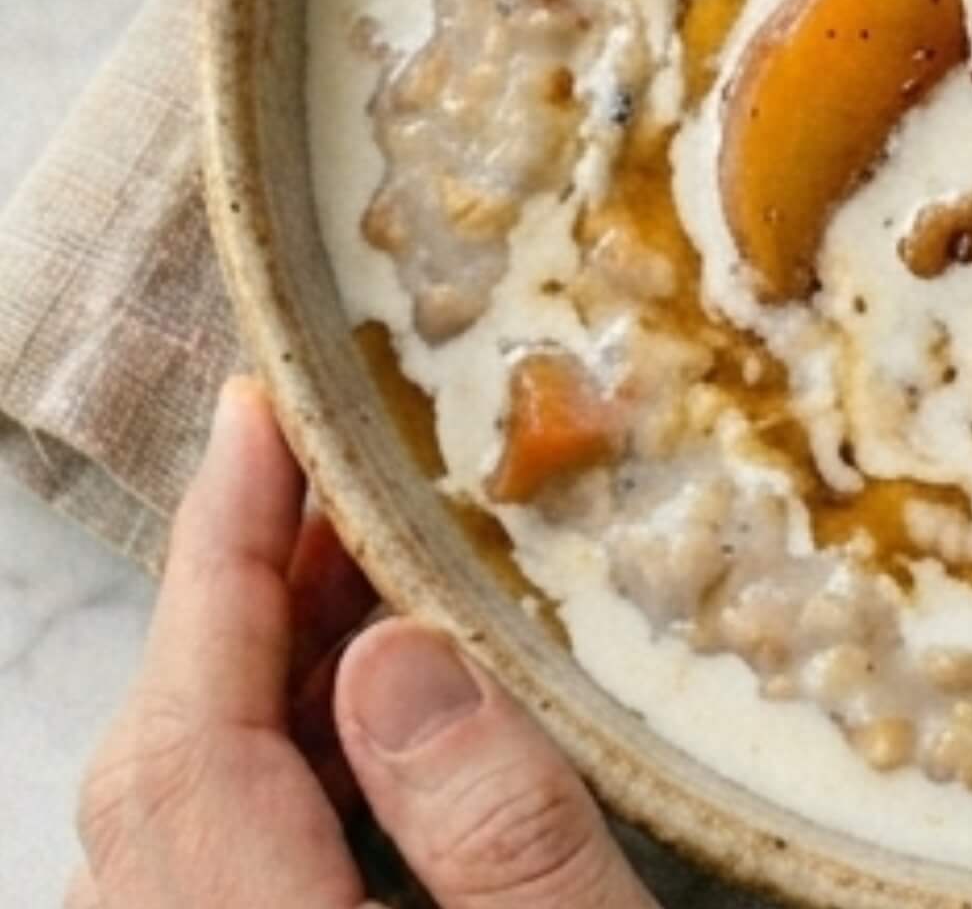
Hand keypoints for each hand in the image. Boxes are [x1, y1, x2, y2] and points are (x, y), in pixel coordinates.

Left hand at [71, 377, 660, 907]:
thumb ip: (497, 828)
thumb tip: (403, 652)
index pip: (187, 735)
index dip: (220, 559)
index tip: (259, 413)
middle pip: (170, 760)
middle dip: (259, 594)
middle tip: (357, 470)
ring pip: (187, 814)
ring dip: (280, 680)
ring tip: (392, 574)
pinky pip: (214, 871)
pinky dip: (287, 770)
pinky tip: (390, 727)